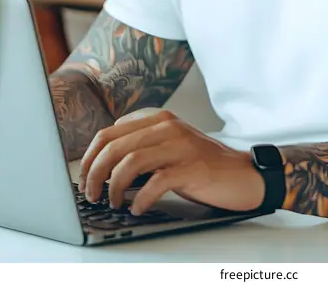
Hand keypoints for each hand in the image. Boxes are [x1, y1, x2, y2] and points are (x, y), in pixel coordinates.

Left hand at [78, 110, 265, 215]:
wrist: (243, 174)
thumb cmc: (203, 165)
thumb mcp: (171, 146)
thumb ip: (143, 146)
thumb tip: (104, 164)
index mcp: (159, 119)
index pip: (110, 132)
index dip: (90, 157)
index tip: (85, 178)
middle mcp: (167, 127)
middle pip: (114, 145)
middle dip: (94, 172)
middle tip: (90, 194)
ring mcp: (180, 146)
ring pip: (129, 161)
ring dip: (112, 187)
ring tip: (111, 202)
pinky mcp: (191, 168)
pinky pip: (155, 182)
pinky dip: (140, 199)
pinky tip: (138, 208)